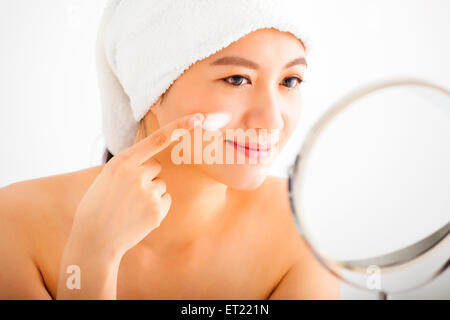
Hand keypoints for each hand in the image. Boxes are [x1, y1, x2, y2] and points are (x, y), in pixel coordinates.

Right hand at [68, 112, 204, 258]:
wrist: (95, 240)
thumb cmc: (97, 208)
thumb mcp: (106, 179)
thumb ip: (128, 168)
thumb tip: (152, 167)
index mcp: (121, 162)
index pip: (156, 139)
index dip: (179, 126)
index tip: (197, 118)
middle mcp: (137, 174)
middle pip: (156, 167)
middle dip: (146, 178)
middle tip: (126, 195)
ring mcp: (149, 192)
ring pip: (160, 186)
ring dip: (150, 195)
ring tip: (129, 209)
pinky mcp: (158, 209)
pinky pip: (165, 201)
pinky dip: (156, 208)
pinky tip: (138, 217)